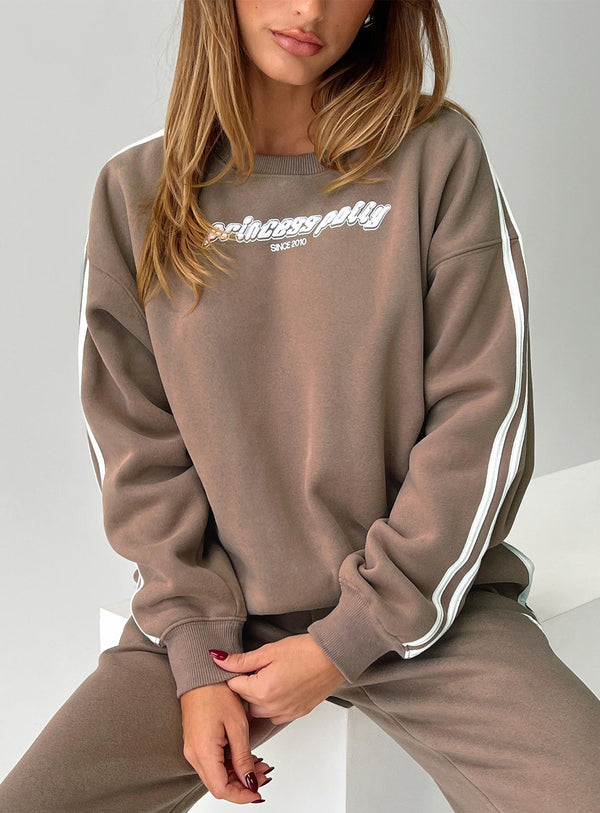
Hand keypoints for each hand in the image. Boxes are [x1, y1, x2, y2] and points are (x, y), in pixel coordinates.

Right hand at [180, 681, 272, 803]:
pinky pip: (212, 763)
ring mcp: (193, 749)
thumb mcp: (237, 725)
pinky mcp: (196, 743)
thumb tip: (249, 781)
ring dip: (237, 775)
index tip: (258, 792)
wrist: (201, 675)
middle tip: (263, 776)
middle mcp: (194, 754)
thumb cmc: (217, 692)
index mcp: (203, 751)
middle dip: (242, 785)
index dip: (241, 795)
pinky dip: (229, 765)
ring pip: (216, 775)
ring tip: (259, 765)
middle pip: (218, 784)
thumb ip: (242, 757)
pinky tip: (245, 757)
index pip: (221, 788)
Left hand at [210, 633, 347, 723]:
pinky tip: (282, 686)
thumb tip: (216, 659)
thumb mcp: (268, 651)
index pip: (234, 687)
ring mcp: (285, 713)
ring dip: (259, 698)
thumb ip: (241, 660)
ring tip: (271, 677)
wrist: (334, 657)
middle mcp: (272, 707)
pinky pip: (275, 715)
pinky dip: (274, 704)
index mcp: (261, 691)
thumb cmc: (304, 651)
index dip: (236, 674)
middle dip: (247, 688)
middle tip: (258, 669)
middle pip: (245, 702)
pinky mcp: (297, 714)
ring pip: (260, 711)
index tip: (242, 665)